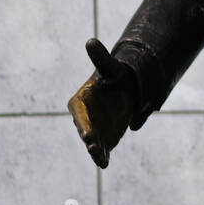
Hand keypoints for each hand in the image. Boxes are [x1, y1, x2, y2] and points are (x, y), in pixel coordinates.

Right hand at [67, 39, 136, 168]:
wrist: (125, 90)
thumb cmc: (114, 76)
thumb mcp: (110, 67)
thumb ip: (100, 58)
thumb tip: (91, 41)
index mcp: (79, 101)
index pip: (79, 114)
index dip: (83, 123)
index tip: (88, 133)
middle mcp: (83, 119)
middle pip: (85, 130)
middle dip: (89, 139)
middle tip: (94, 146)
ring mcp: (93, 131)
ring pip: (93, 143)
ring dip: (96, 151)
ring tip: (101, 159)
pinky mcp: (104, 139)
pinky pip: (103, 150)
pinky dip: (103, 157)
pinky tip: (105, 163)